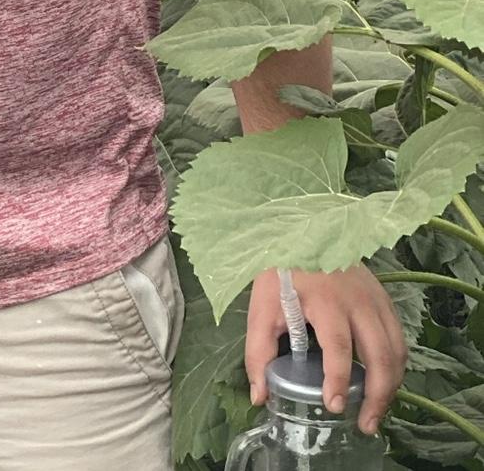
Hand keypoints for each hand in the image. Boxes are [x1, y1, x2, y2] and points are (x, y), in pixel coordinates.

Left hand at [246, 267, 406, 435]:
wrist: (299, 232)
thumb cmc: (279, 271)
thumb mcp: (261, 307)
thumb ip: (259, 351)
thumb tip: (259, 396)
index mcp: (324, 299)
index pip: (338, 346)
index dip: (338, 379)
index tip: (334, 405)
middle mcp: (357, 300)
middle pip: (380, 355)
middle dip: (377, 395)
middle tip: (365, 424)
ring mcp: (375, 299)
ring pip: (396, 351)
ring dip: (391, 386)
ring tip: (375, 411)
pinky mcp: (383, 299)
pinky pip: (398, 339)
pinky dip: (395, 366)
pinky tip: (382, 383)